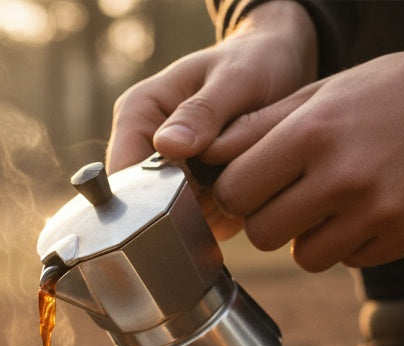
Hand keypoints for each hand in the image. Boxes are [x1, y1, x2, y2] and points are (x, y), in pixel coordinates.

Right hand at [105, 1, 316, 237]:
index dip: (154, 196)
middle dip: (192, 202)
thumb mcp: (236, 78)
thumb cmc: (256, 63)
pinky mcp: (189, 196)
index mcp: (137, 115)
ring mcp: (165, 176)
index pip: (123, 177)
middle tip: (232, 173)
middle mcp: (143, 149)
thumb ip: (204, 111)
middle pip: (150, 206)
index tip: (198, 188)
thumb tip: (167, 146)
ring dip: (213, 209)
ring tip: (241, 172)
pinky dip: (226, 214)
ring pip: (178, 220)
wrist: (280, 70)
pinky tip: (246, 188)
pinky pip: (202, 224)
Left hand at [205, 32, 403, 270]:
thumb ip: (255, 130)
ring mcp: (378, 212)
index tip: (253, 184)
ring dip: (309, 237)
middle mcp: (344, 177)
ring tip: (334, 201)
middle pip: (263, 235)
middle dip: (268, 220)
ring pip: (304, 257)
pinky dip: (350, 243)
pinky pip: (348, 261)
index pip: (236, 193)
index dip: (238, 192)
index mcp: (313, 133)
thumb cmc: (384, 93)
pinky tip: (368, 208)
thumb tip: (199, 159)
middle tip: (291, 196)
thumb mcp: (318, 94)